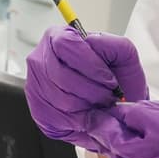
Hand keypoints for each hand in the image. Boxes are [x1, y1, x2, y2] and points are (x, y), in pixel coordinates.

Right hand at [25, 27, 147, 152]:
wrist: (113, 104)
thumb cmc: (115, 78)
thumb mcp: (124, 55)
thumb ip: (114, 44)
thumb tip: (93, 43)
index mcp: (59, 37)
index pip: (65, 44)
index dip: (91, 65)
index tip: (110, 80)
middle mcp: (40, 59)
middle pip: (61, 75)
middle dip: (92, 90)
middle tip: (108, 97)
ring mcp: (34, 85)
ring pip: (60, 99)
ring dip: (88, 106)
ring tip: (101, 105)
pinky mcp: (38, 110)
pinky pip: (57, 118)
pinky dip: (79, 120)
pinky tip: (90, 115)